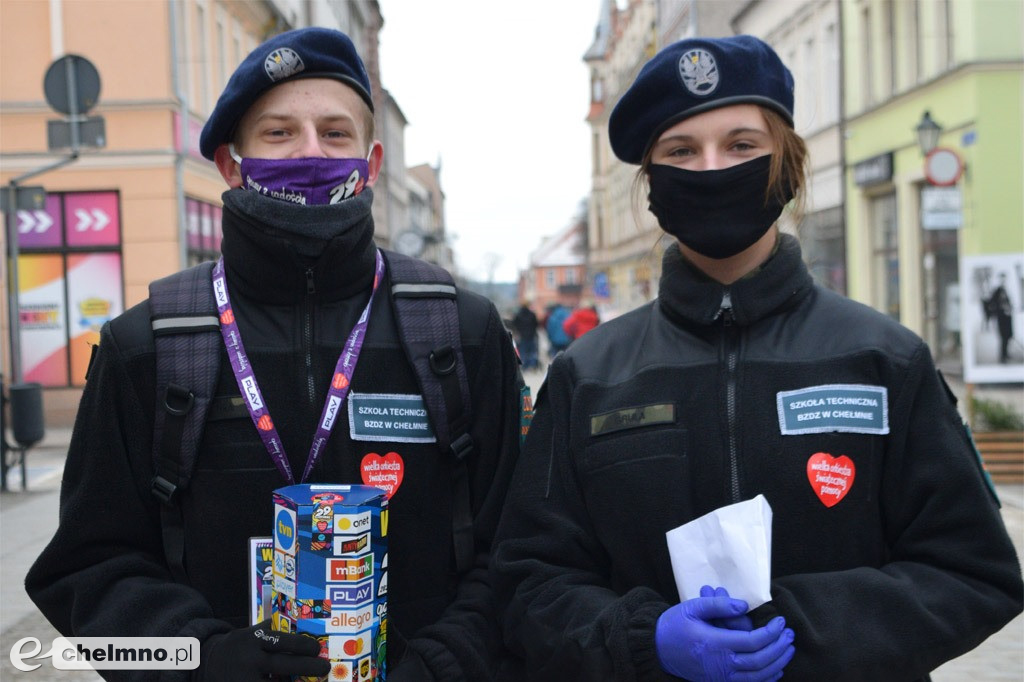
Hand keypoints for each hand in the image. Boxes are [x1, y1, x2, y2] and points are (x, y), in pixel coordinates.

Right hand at [194, 619, 329, 680]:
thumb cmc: (240, 645)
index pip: (282, 641)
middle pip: (284, 664)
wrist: (208, 662)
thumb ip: (274, 629)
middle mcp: (250, 659)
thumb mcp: (253, 631)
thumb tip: (305, 626)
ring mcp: (246, 679)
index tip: (317, 648)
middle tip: (325, 668)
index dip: (303, 645)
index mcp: (254, 639)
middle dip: (308, 666)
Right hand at [655, 587, 794, 680]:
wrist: (657, 649)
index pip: (752, 642)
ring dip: (777, 663)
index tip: (780, 622)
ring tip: (788, 649)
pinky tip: (776, 669)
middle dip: (779, 648)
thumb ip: (718, 605)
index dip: (771, 633)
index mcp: (714, 644)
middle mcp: (720, 664)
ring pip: (757, 677)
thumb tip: (744, 605)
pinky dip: (766, 679)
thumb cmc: (675, 626)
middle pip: (759, 661)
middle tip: (789, 634)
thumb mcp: (692, 607)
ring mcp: (720, 677)